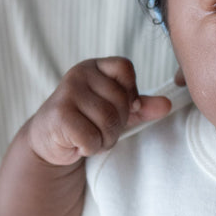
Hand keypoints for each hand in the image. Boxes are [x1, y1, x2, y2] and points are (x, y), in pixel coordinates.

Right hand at [26, 58, 171, 165]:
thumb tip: (166, 104)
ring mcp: (67, 93)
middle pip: (120, 101)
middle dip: (116, 124)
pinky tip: (78, 143)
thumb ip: (140, 106)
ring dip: (104, 138)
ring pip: (108, 121)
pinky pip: (92, 137)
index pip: (126, 68)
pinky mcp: (59, 115)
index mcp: (94, 67)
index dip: (130, 92)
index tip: (122, 107)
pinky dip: (90, 148)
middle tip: (100, 129)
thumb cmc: (85, 121)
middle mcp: (79, 74)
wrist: (49, 140)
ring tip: (90, 136)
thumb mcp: (115, 111)